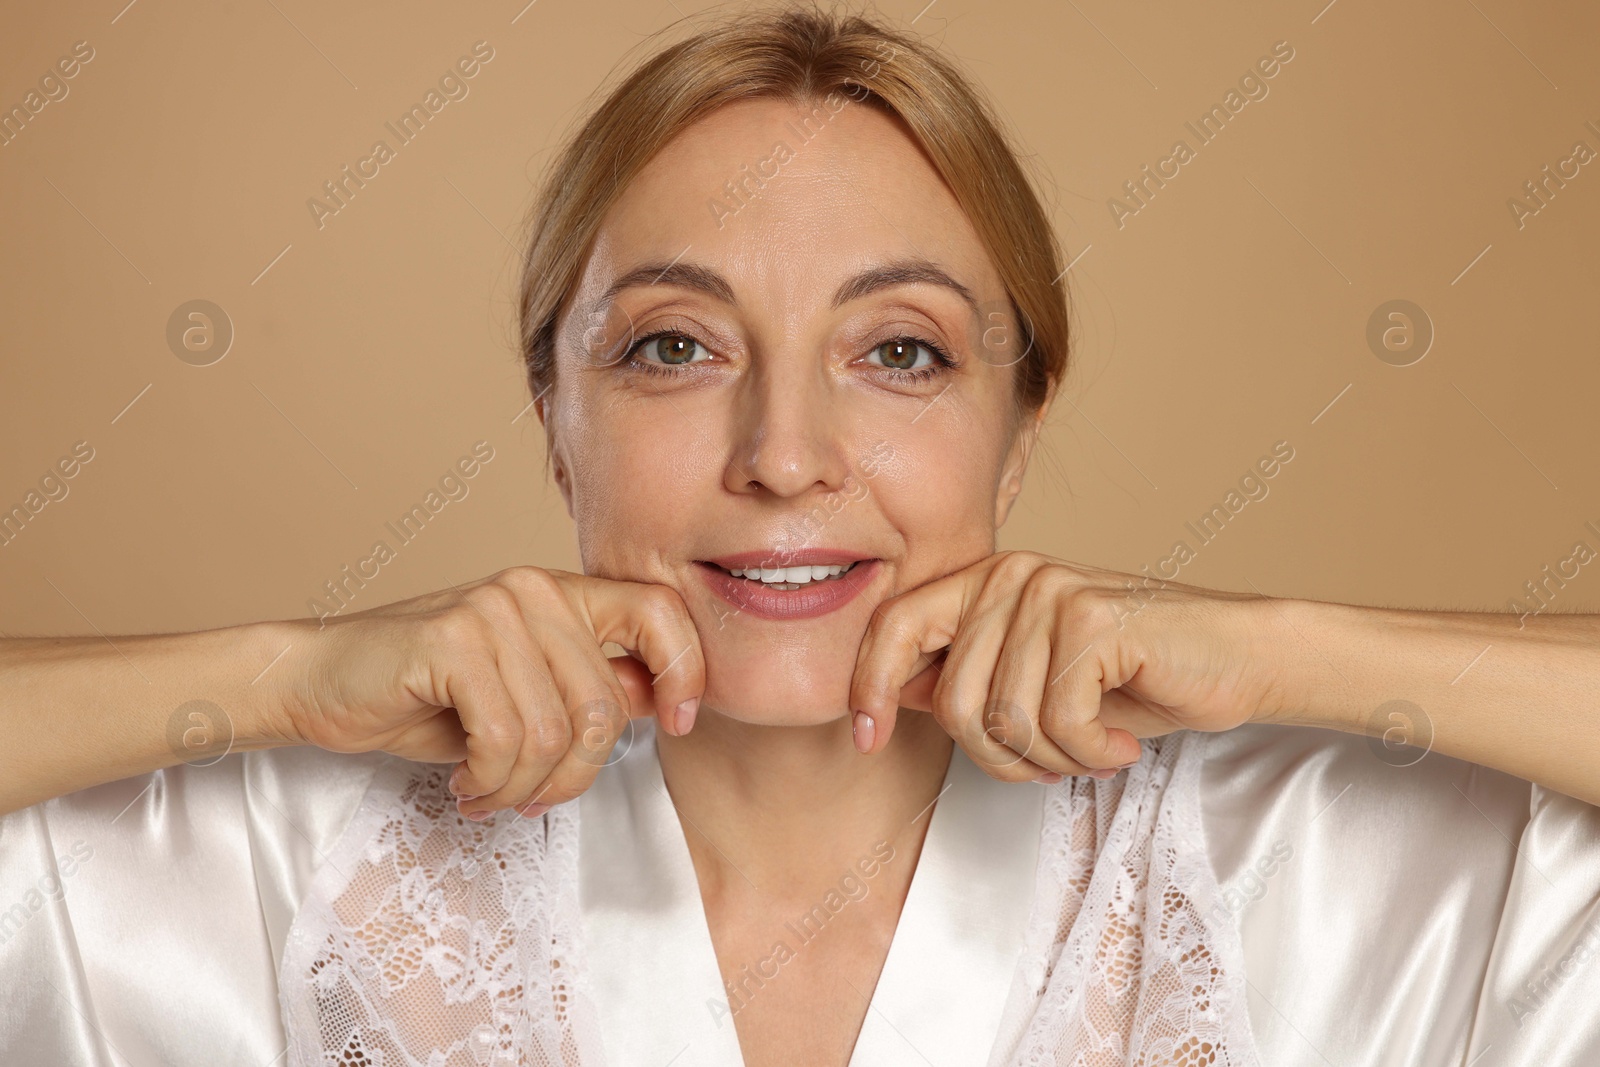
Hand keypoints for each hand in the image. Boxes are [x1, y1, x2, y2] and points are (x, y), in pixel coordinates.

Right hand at [276, 566, 704, 817]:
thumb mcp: (524, 694)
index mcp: (561, 594)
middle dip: (573, 776)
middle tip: (530, 799)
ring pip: (555, 733)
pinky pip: (506, 740)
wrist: (318, 682)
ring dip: (523, 788)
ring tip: (489, 793)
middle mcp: (532, 589)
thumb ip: (589, 689)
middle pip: (604, 704)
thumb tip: (657, 702)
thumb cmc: (424, 696)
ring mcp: (492, 609)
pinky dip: (490, 782)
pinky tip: (465, 783)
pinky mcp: (451, 641)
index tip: (675, 724)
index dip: (685, 671)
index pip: (660, 610)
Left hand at [849, 550, 1280, 779]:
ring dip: (1053, 760)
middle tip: (1051, 761)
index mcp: (987, 582)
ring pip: (1006, 721)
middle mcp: (1013, 575)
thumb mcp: (1035, 683)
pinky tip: (1122, 740)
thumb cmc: (1137, 678)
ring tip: (1095, 745)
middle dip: (999, 758)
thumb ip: (969, 679)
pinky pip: (1058, 722)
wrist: (1237, 662)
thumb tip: (896, 696)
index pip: (894, 625)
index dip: (869, 685)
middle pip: (954, 702)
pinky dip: (1091, 753)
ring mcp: (1053, 591)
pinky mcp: (1093, 619)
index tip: (868, 739)